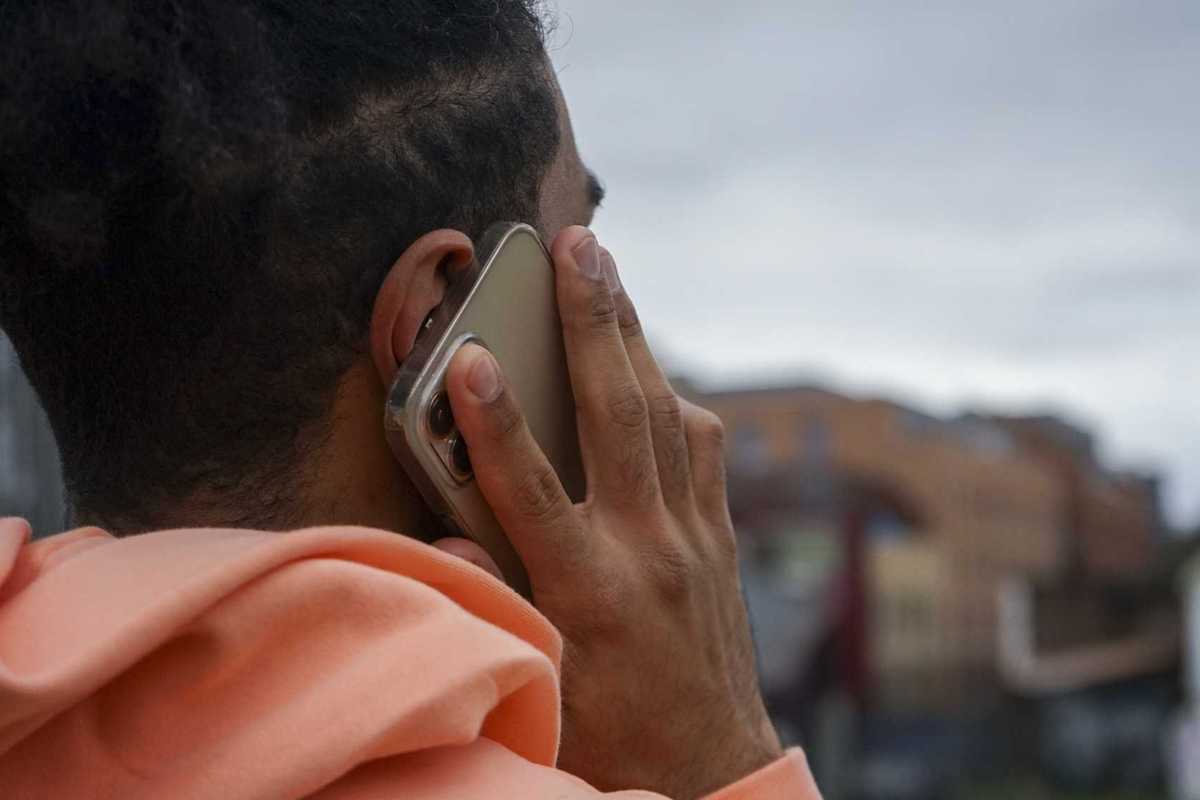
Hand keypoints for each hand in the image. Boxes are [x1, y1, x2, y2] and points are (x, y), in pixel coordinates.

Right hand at [442, 226, 781, 797]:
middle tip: (577, 246)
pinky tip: (651, 367)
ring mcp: (693, 537)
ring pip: (665, 414)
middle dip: (592, 322)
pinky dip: (672, 396)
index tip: (467, 356)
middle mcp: (649, 550)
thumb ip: (495, 598)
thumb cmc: (610, 735)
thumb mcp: (538, 681)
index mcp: (588, 592)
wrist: (714, 769)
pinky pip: (701, 447)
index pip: (531, 488)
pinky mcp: (720, 537)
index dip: (494, 421)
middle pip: (617, 415)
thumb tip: (452, 528)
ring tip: (607, 269)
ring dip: (633, 335)